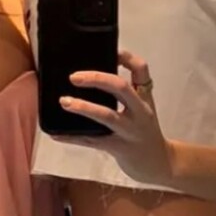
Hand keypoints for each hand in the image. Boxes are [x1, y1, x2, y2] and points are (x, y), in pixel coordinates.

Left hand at [60, 51, 174, 186]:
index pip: (141, 70)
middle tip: (74, 77)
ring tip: (64, 101)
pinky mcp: (119, 148)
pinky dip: (72, 137)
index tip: (111, 51)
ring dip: (84, 107)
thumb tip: (92, 77)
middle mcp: (140, 112)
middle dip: (97, 79)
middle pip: (121, 88)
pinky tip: (56, 134)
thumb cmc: (145, 133)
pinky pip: (92, 141)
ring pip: (107, 115)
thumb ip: (126, 95)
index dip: (126, 57)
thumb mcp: (142, 109)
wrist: (159, 164)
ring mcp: (130, 131)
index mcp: (145, 98)